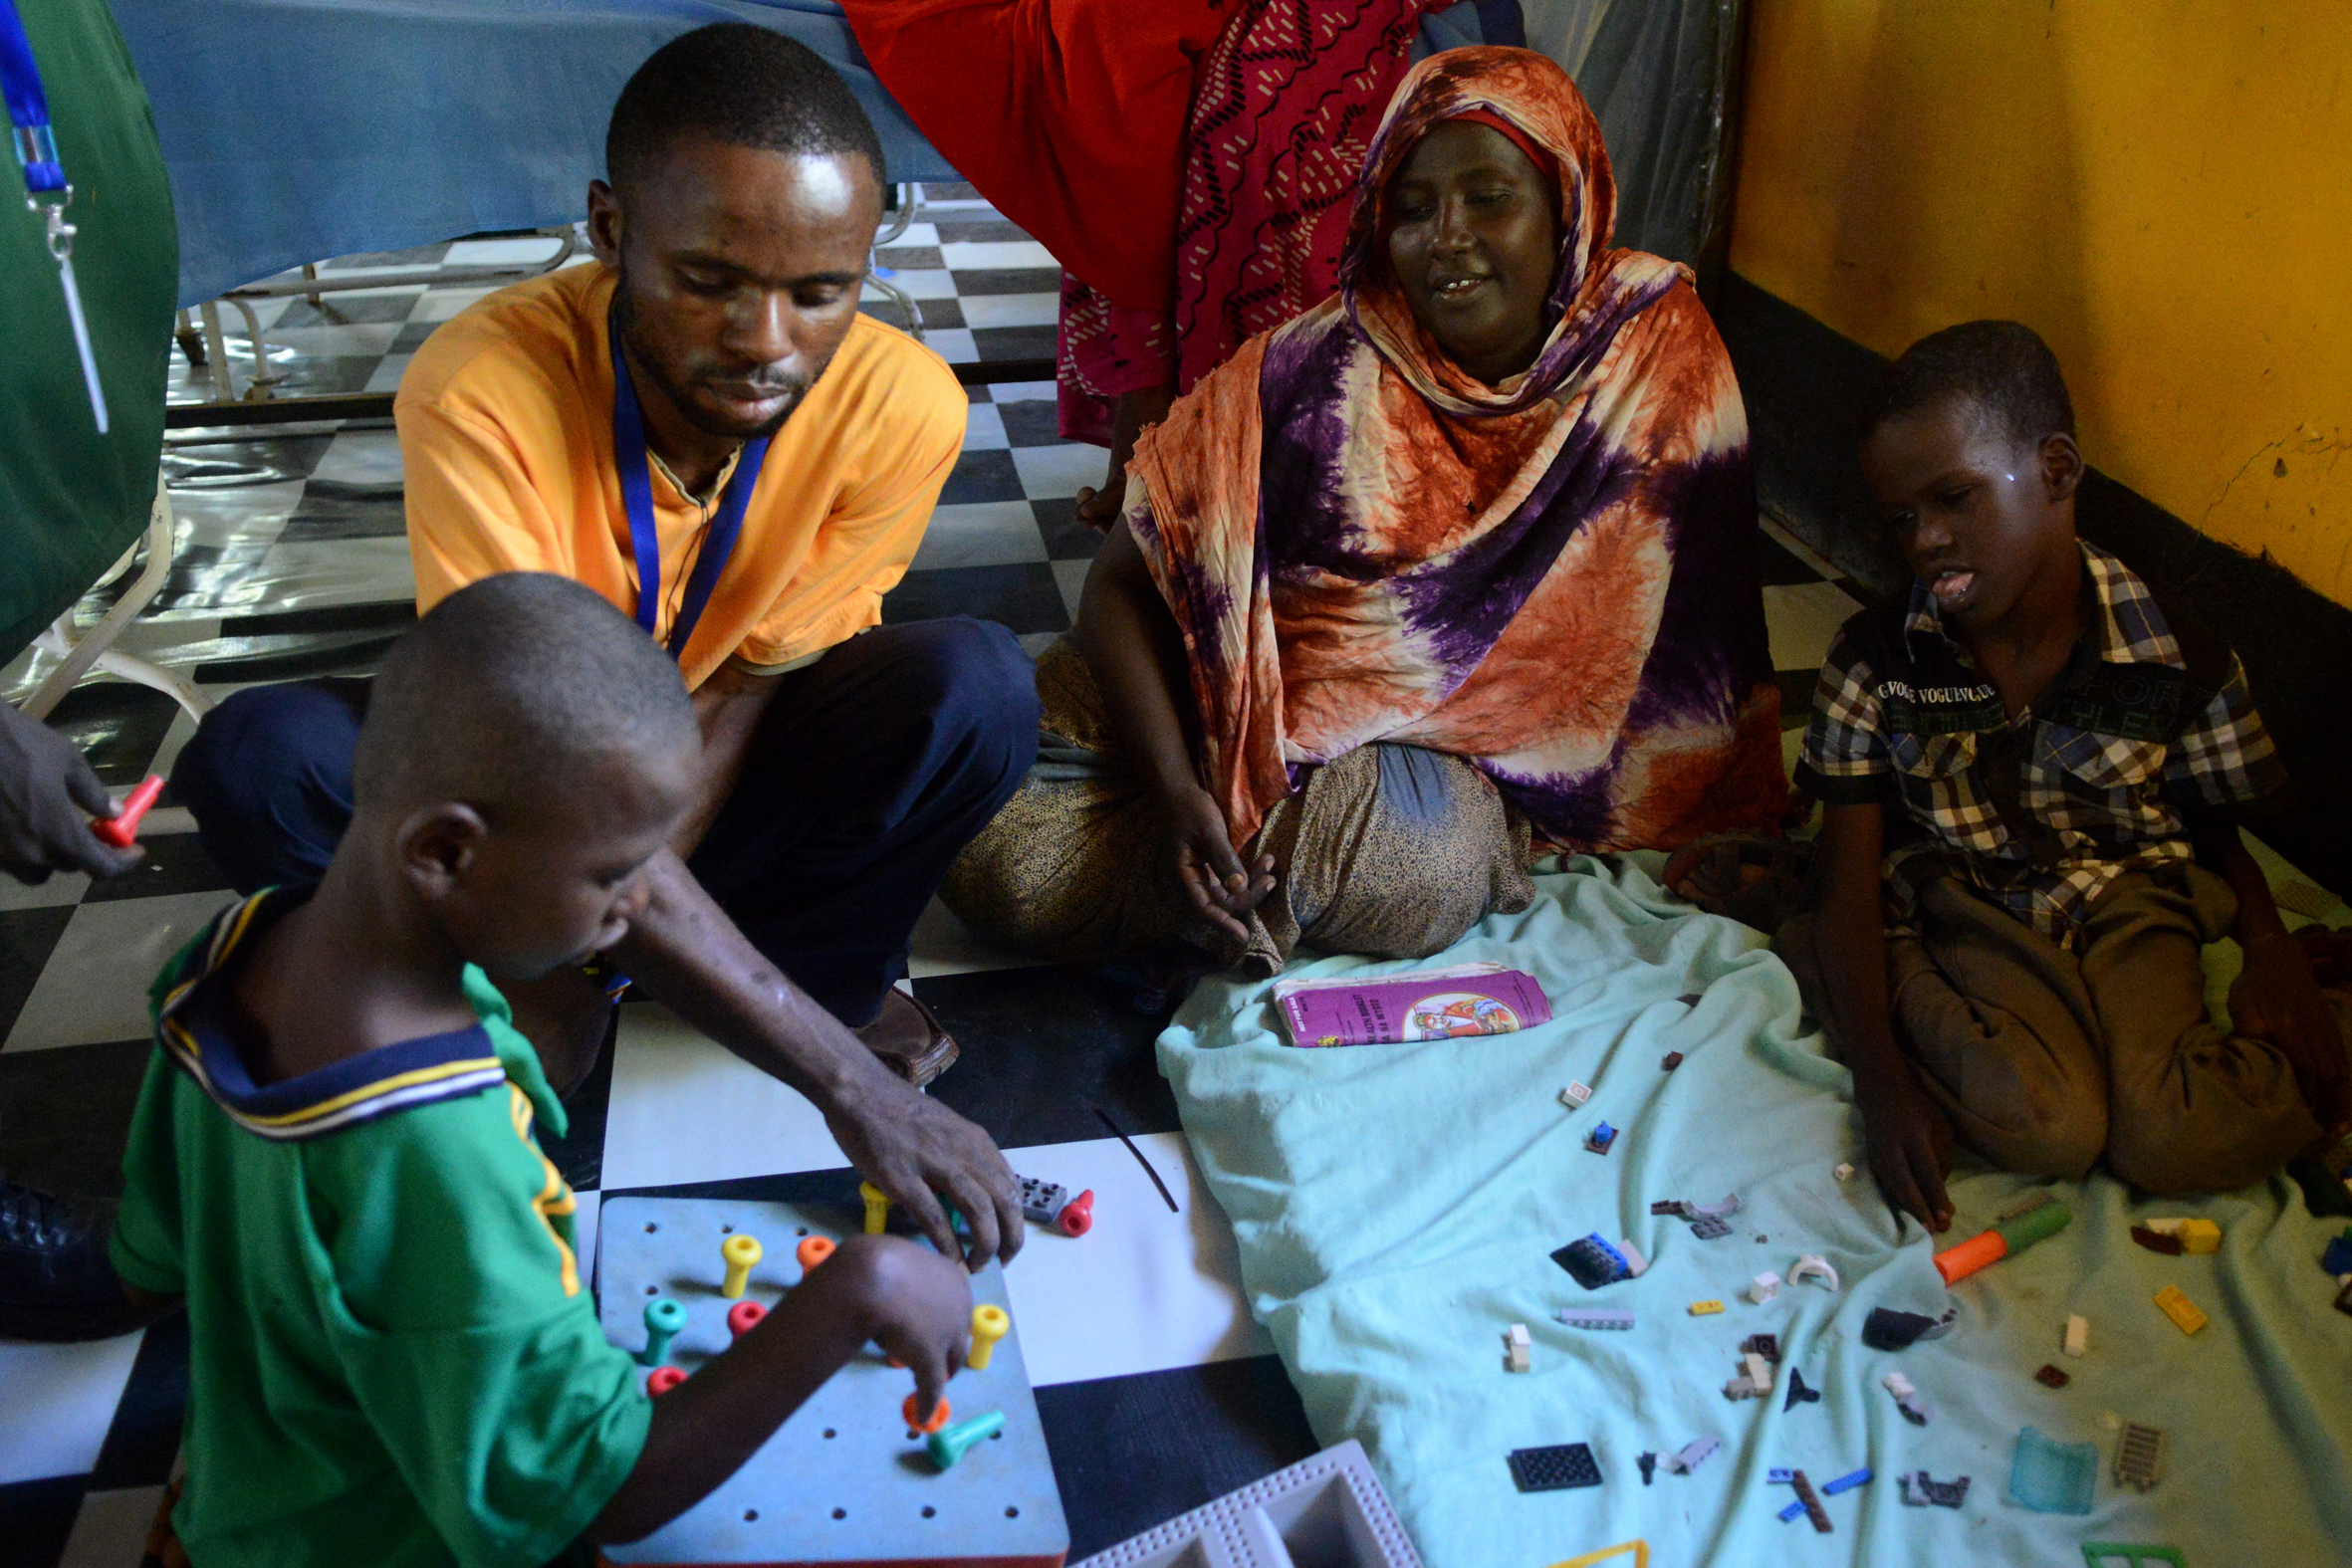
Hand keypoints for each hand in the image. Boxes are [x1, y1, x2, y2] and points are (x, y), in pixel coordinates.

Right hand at [0, 702, 142, 882]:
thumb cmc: (21, 744)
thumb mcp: (68, 762)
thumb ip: (93, 793)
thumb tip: (114, 813)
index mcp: (60, 834)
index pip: (102, 867)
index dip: (123, 862)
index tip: (135, 850)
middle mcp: (31, 852)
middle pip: (70, 866)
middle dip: (88, 851)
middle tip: (97, 829)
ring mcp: (3, 852)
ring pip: (36, 870)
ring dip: (53, 855)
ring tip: (59, 829)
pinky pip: (11, 860)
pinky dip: (25, 849)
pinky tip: (28, 823)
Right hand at [818, 1235, 972, 1423]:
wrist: (869, 1276)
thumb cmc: (875, 1265)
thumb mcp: (894, 1267)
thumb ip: (900, 1282)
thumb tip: (892, 1292)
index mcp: (954, 1278)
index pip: (954, 1308)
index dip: (940, 1326)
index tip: (925, 1335)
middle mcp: (960, 1305)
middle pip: (957, 1336)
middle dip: (941, 1350)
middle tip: (922, 1361)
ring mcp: (948, 1333)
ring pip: (947, 1360)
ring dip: (934, 1373)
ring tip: (923, 1384)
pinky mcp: (932, 1359)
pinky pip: (932, 1386)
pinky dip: (928, 1401)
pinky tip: (923, 1414)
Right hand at [824, 1080, 1023, 1272]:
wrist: (860, 1091)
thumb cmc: (898, 1111)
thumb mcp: (945, 1130)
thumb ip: (961, 1158)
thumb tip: (970, 1196)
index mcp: (976, 1142)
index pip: (1011, 1186)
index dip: (1015, 1220)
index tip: (1008, 1240)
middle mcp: (964, 1152)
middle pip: (1005, 1202)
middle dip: (1010, 1239)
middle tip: (1001, 1262)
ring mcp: (934, 1164)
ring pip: (979, 1211)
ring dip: (984, 1245)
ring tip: (977, 1266)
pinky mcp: (903, 1178)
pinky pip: (935, 1218)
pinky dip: (948, 1244)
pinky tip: (950, 1260)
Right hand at [1161, 782, 1274, 942]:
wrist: (1178, 789)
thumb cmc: (1189, 808)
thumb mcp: (1209, 830)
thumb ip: (1224, 860)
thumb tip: (1239, 888)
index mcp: (1182, 876)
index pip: (1204, 908)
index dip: (1224, 924)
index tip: (1244, 937)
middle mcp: (1190, 880)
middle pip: (1221, 902)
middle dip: (1248, 895)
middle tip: (1271, 879)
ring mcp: (1200, 874)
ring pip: (1229, 892)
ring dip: (1251, 883)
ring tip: (1270, 864)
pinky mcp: (1210, 866)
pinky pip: (1231, 879)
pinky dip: (1248, 874)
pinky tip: (1265, 860)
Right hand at [1851, 1055, 1955, 1233]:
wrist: (1880, 1090)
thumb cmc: (1918, 1106)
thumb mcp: (1940, 1125)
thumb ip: (1943, 1156)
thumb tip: (1940, 1189)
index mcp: (1914, 1136)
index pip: (1927, 1172)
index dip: (1936, 1196)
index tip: (1947, 1217)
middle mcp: (1892, 1147)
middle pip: (1905, 1185)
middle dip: (1920, 1210)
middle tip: (1934, 1232)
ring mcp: (1878, 1153)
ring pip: (1891, 1187)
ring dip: (1907, 1209)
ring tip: (1923, 1227)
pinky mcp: (1871, 1157)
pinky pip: (1884, 1183)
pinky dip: (1895, 1199)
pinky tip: (1905, 1211)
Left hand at [2232, 932, 2349, 1135]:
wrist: (2280, 956)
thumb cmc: (2255, 985)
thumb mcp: (2243, 1008)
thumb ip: (2249, 1035)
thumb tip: (2248, 1066)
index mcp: (2293, 1029)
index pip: (2307, 1071)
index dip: (2309, 1099)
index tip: (2305, 1123)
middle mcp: (2318, 1033)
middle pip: (2331, 1077)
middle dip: (2331, 1108)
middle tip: (2326, 1137)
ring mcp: (2329, 1031)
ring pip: (2341, 1072)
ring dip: (2340, 1100)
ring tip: (2335, 1128)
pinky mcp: (2332, 1030)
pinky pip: (2342, 1062)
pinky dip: (2342, 1085)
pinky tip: (2339, 1102)